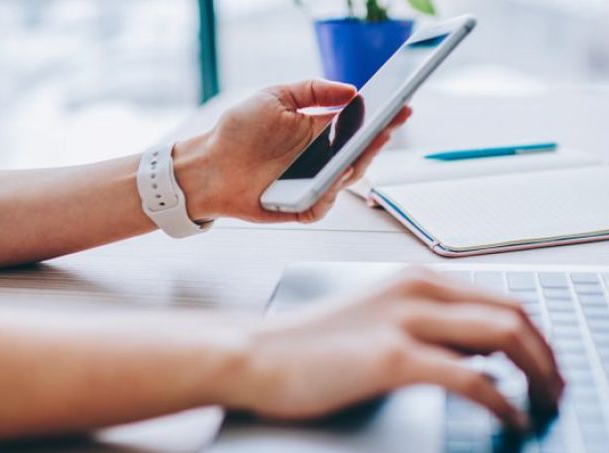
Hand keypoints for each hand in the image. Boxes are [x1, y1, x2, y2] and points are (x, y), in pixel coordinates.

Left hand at [172, 79, 411, 223]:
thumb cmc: (238, 131)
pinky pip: (323, 203)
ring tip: (365, 146)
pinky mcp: (301, 206)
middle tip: (389, 125)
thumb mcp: (275, 97)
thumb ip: (313, 90)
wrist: (208, 165)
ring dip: (357, 163)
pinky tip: (333, 178)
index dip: (382, 116)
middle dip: (378, 139)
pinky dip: (330, 193)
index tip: (401, 105)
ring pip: (347, 178)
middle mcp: (321, 158)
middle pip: (361, 152)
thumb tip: (351, 90)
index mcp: (319, 130)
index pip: (359, 124)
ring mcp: (313, 183)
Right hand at [217, 269, 564, 429]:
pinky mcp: (393, 358)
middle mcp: (420, 290)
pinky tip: (511, 419)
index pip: (502, 299)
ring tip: (547, 405)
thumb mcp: (379, 319)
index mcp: (418, 279)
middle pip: (515, 313)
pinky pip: (471, 378)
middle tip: (559, 390)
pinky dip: (504, 401)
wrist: (255, 354)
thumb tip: (481, 352)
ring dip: (539, 374)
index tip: (549, 366)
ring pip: (505, 336)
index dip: (537, 335)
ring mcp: (407, 321)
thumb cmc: (310, 345)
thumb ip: (429, 327)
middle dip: (549, 354)